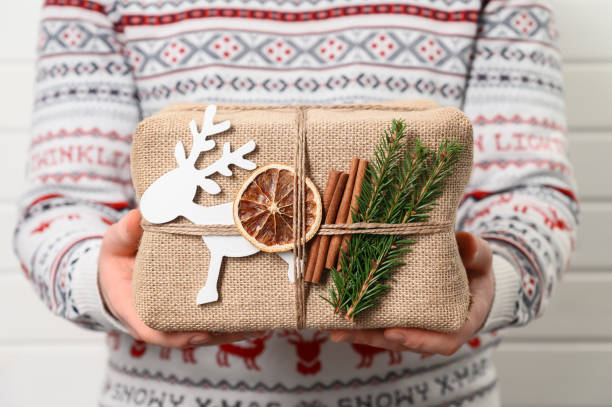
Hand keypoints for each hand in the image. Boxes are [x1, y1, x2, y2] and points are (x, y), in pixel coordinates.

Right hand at [98, 209, 248, 347]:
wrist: (120, 268)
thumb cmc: (118, 257)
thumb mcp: (115, 243)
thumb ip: (124, 234)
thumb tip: (136, 217)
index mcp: (133, 307)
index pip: (152, 329)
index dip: (176, 335)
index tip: (200, 333)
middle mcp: (156, 319)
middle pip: (188, 335)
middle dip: (217, 334)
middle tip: (244, 326)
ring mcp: (174, 319)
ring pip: (204, 333)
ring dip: (231, 331)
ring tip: (259, 323)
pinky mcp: (189, 313)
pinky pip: (211, 323)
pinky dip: (233, 322)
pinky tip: (257, 317)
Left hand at [328, 231, 494, 355]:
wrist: (469, 271)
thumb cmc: (476, 266)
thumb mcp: (481, 257)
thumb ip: (476, 252)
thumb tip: (466, 242)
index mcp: (462, 320)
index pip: (444, 340)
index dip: (419, 340)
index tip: (394, 333)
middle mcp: (437, 330)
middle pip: (407, 342)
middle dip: (376, 339)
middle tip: (349, 332)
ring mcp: (417, 327)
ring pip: (389, 337)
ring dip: (361, 335)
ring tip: (334, 330)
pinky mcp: (402, 318)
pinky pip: (381, 325)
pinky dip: (360, 324)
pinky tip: (336, 320)